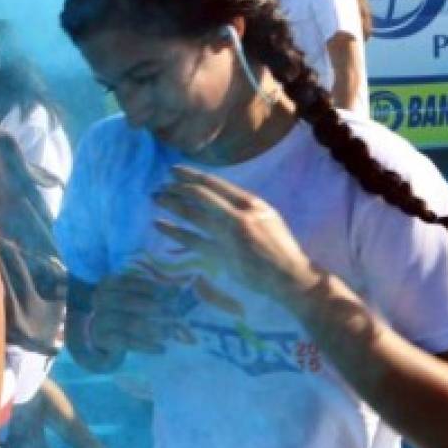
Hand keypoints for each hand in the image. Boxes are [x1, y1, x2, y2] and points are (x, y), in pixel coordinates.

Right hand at [86, 269, 186, 356]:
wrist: (102, 332)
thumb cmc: (122, 309)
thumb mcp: (133, 295)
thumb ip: (152, 292)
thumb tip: (177, 290)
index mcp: (108, 283)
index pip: (128, 282)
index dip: (150, 287)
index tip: (172, 293)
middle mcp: (100, 299)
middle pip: (126, 301)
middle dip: (151, 306)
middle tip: (172, 312)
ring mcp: (100, 319)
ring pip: (127, 323)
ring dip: (151, 327)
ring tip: (170, 332)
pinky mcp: (104, 338)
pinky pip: (127, 342)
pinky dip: (146, 345)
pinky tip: (161, 348)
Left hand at [153, 165, 318, 299]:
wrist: (291, 276)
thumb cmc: (279, 247)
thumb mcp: (267, 217)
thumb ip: (243, 206)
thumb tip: (216, 196)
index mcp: (251, 202)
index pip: (214, 183)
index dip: (190, 175)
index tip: (173, 171)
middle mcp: (239, 214)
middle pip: (199, 195)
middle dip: (176, 187)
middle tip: (160, 186)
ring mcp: (230, 235)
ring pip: (192, 214)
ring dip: (171, 204)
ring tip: (156, 199)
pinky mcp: (222, 255)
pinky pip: (191, 239)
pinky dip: (173, 230)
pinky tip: (159, 224)